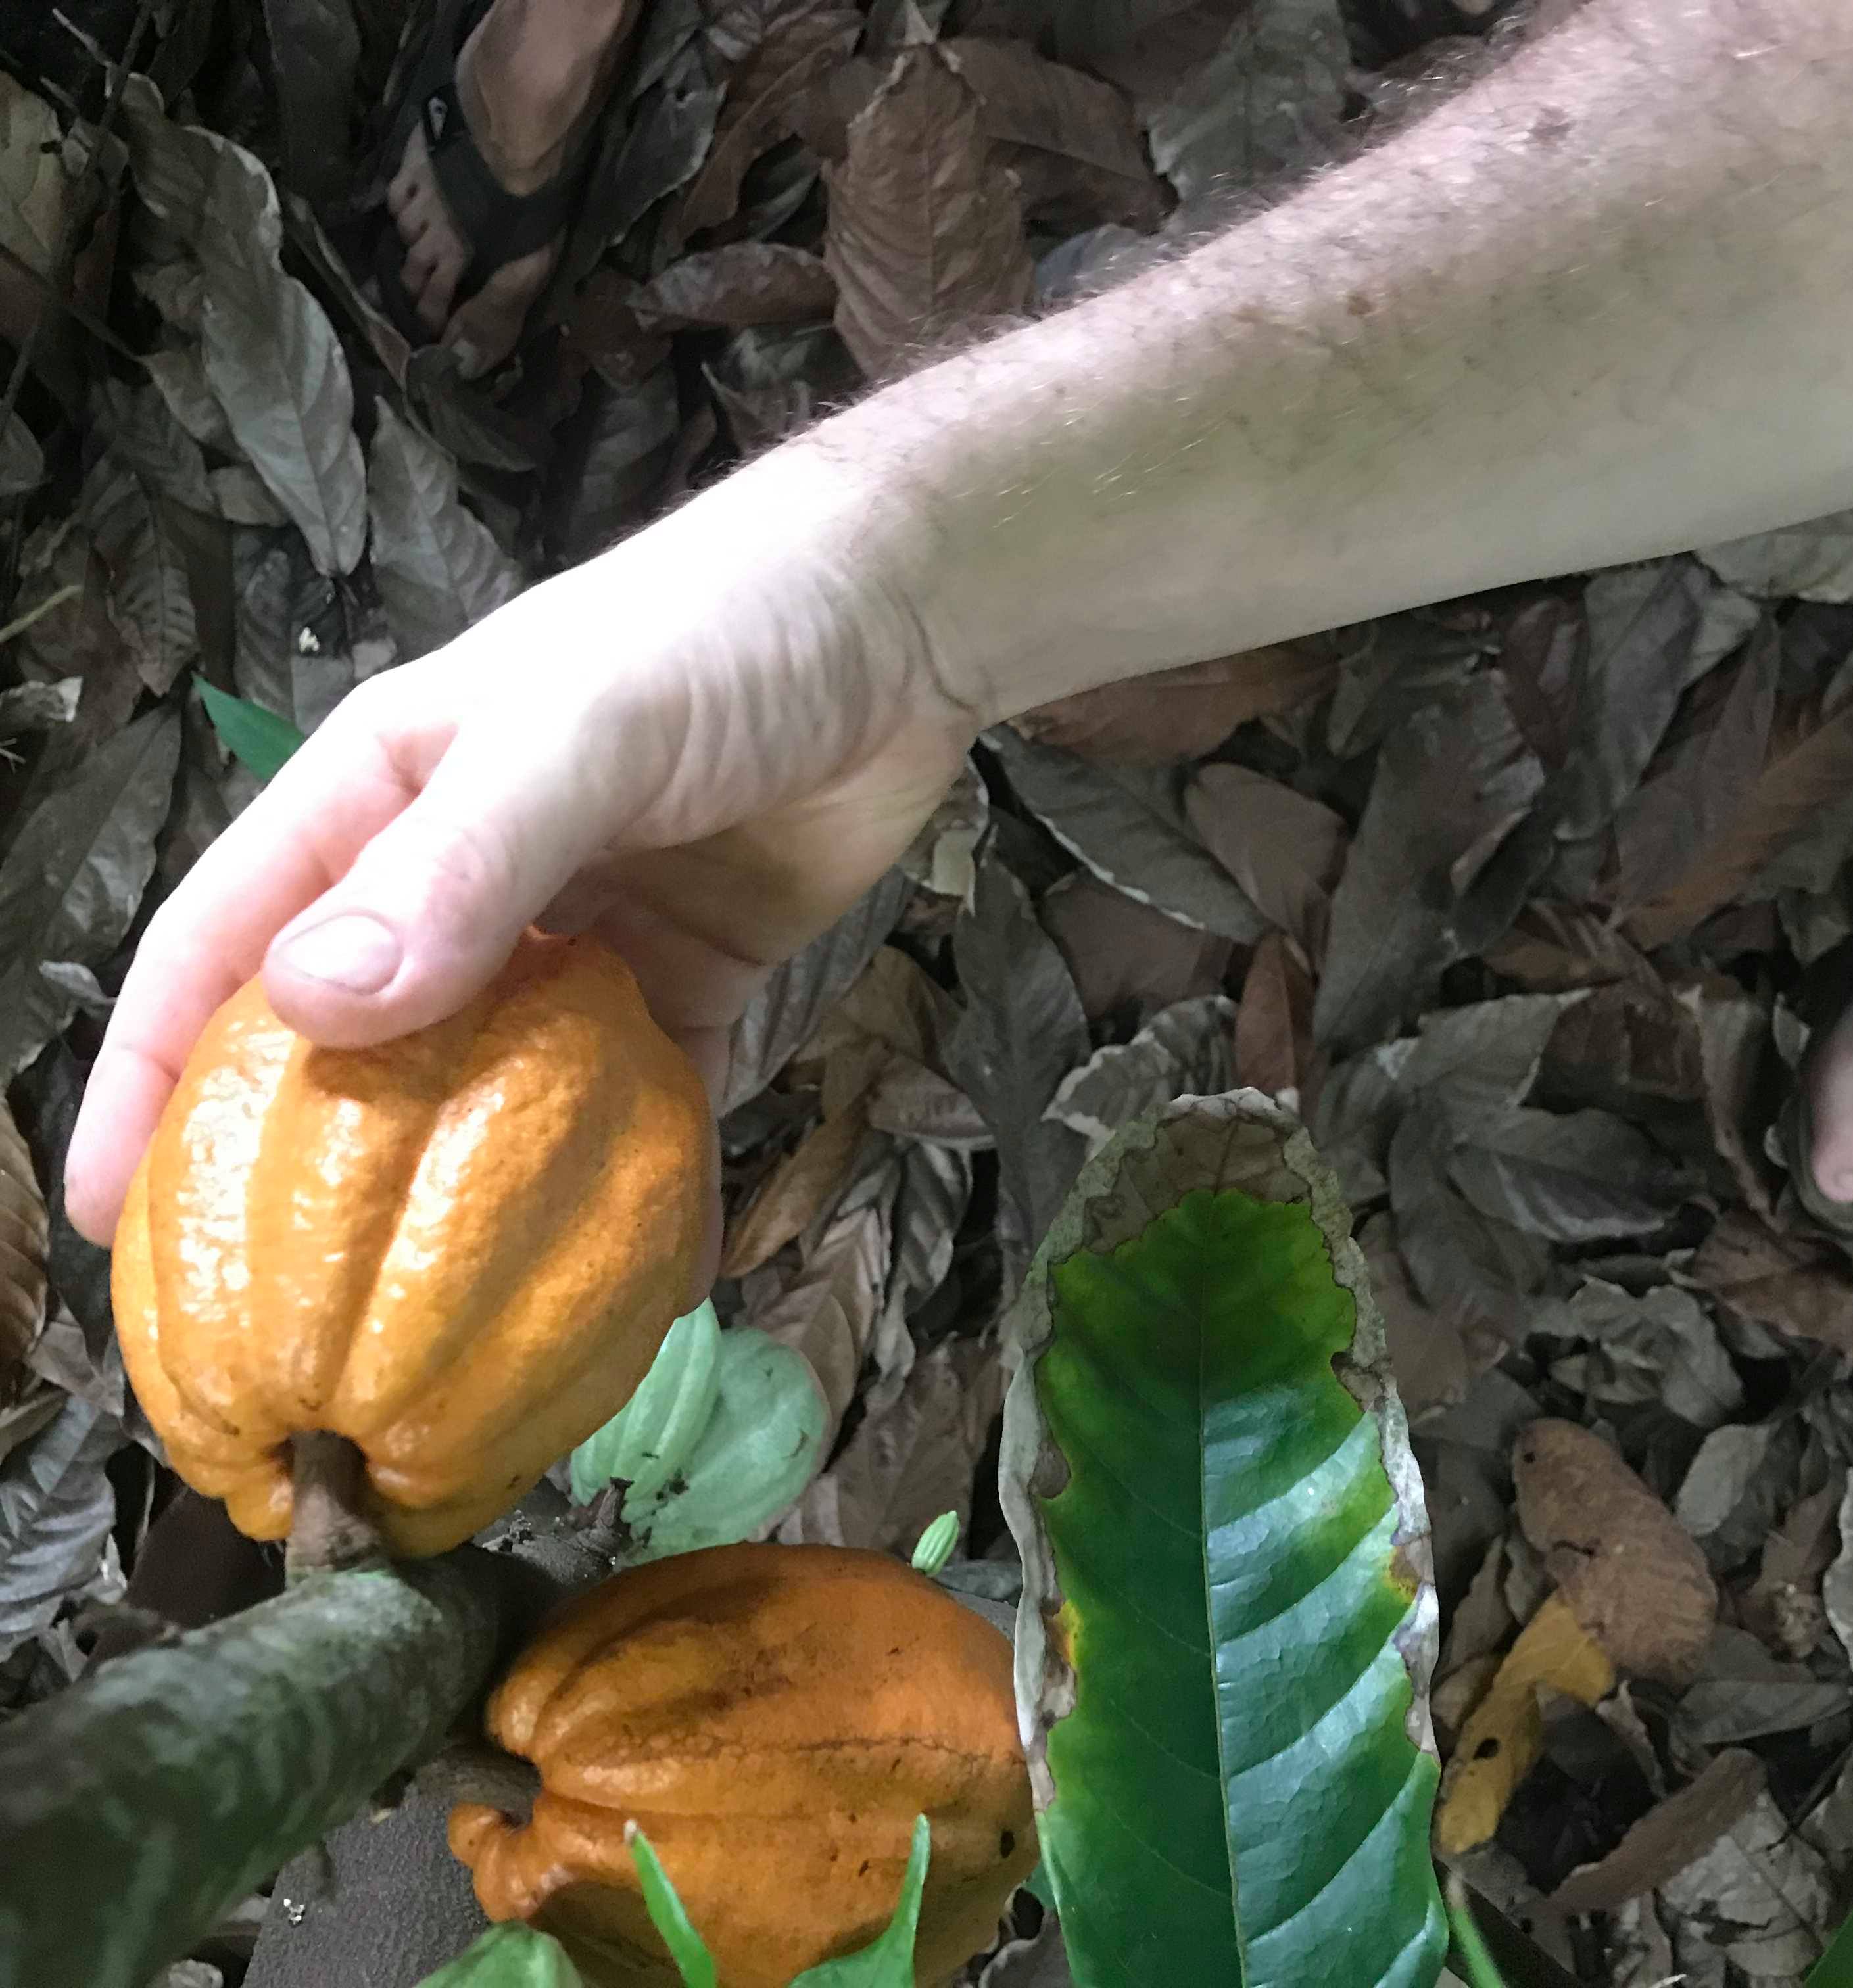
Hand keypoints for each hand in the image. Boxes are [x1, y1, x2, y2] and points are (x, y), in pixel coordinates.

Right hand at [65, 461, 973, 1245]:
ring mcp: (574, 938)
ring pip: (497, 1092)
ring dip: (480, 1202)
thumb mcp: (574, 730)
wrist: (902, 619)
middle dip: (313, 1174)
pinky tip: (640, 1281)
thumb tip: (310, 1008)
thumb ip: (457, 862)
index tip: (115, 1221)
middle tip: (284, 1324)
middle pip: (354, 1044)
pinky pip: (640, 1100)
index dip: (153, 1077)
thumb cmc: (716, 633)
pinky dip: (636, 1180)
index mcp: (381, 801)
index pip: (225, 946)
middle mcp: (459, 880)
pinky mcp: (682, 977)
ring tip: (460, 1336)